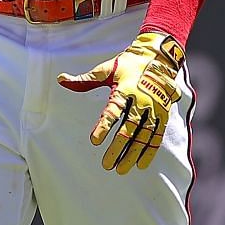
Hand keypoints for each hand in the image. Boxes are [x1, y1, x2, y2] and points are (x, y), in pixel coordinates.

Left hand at [56, 29, 183, 174]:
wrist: (159, 56)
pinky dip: (150, 150)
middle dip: (117, 147)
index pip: (112, 110)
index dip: (103, 126)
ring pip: (143, 135)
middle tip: (106, 164)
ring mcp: (154, 107)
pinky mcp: (163, 113)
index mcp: (125, 88)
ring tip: (121, 169)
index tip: (94, 141)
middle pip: (129, 128)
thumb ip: (86, 80)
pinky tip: (140, 165)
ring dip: (133, 153)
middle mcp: (141, 99)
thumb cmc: (127, 64)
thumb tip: (61, 79)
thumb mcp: (107, 69)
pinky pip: (157, 135)